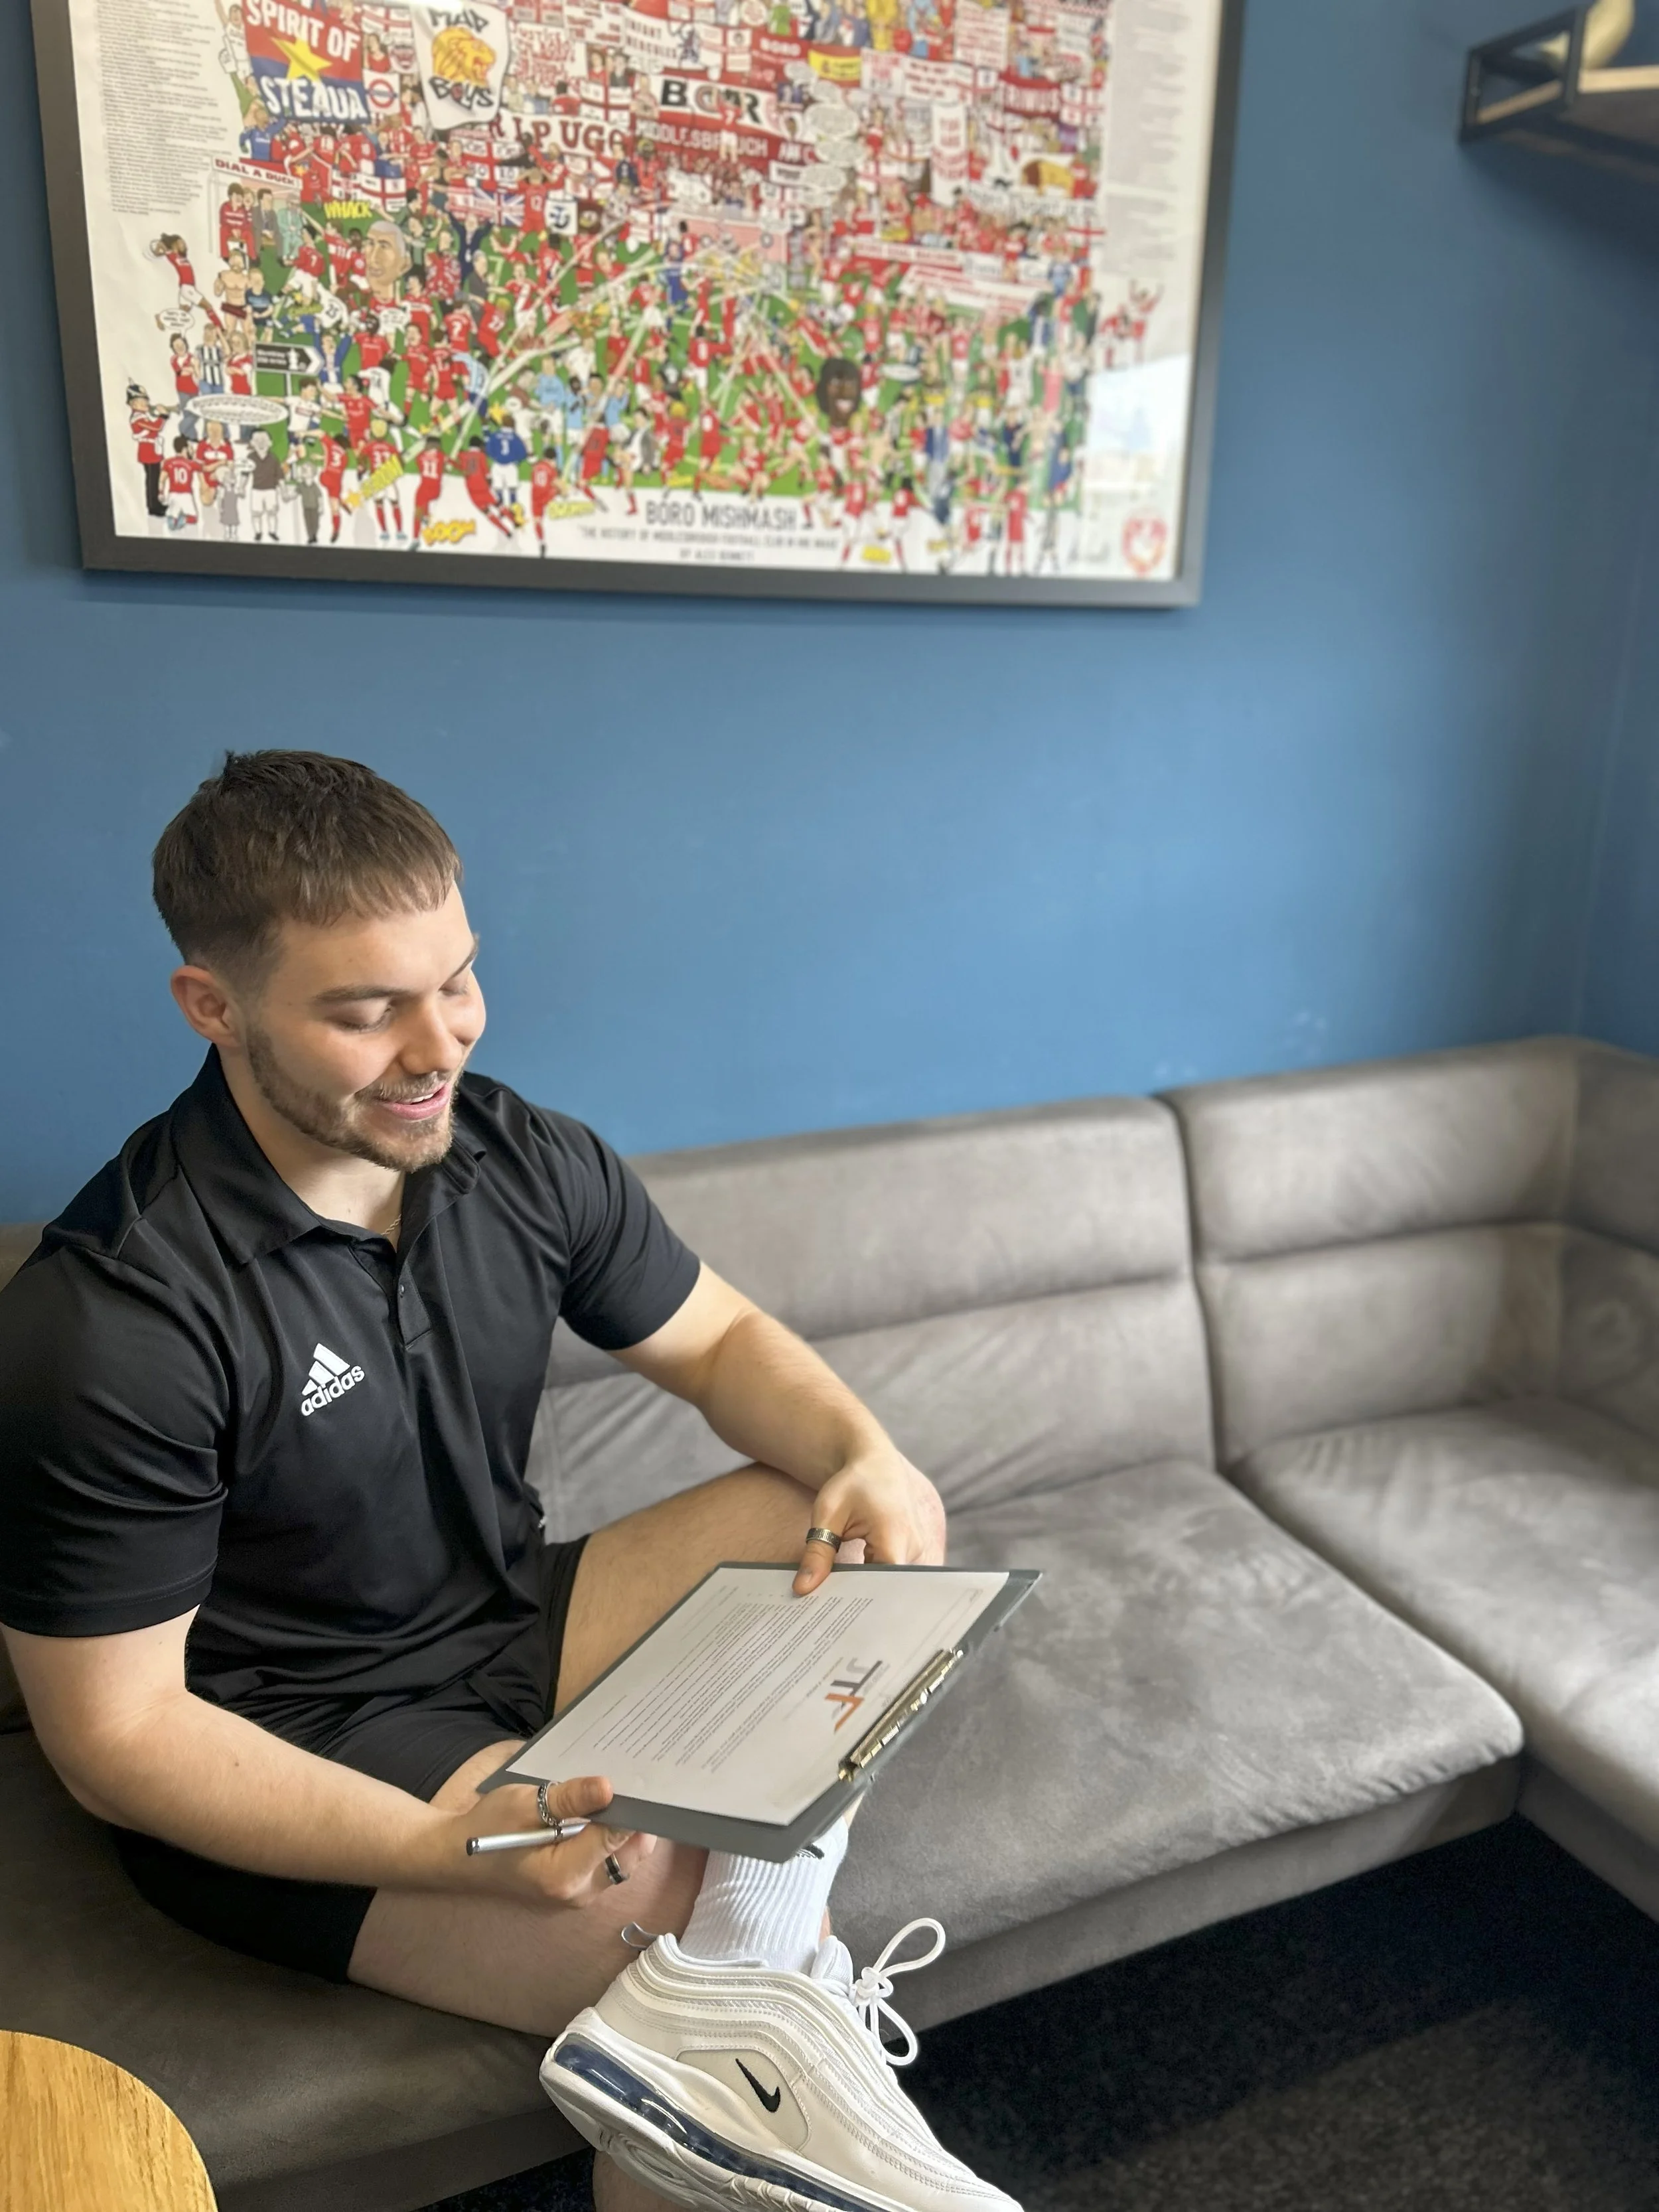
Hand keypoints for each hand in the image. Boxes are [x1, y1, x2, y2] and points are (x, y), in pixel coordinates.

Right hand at [426, 1772, 658, 1902]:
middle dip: (636, 1820)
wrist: (459, 1857)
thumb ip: (569, 1798)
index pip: (616, 1838)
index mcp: (564, 1875)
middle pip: (628, 1855)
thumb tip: (609, 1787)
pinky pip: (608, 1863)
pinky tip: (604, 1812)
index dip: (632, 1808)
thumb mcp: (525, 1804)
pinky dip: (612, 1839)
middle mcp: (577, 1893)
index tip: (641, 1780)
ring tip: (622, 1793)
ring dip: (626, 1830)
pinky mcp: (576, 1888)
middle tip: (637, 1782)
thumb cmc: (487, 1828)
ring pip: (622, 1860)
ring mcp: (578, 1894)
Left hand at [794, 1444, 945, 1593]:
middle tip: (828, 1606)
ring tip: (838, 1595)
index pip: (883, 1587)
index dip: (860, 1602)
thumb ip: (817, 1553)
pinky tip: (852, 1581)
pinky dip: (872, 1579)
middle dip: (859, 1598)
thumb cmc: (852, 1484)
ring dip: (865, 1588)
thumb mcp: (828, 1515)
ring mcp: (915, 1551)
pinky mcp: (910, 1552)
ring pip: (889, 1583)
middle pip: (887, 1588)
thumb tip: (803, 1589)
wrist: (875, 1465)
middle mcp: (912, 1548)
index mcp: (894, 1539)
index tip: (833, 1609)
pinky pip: (892, 1574)